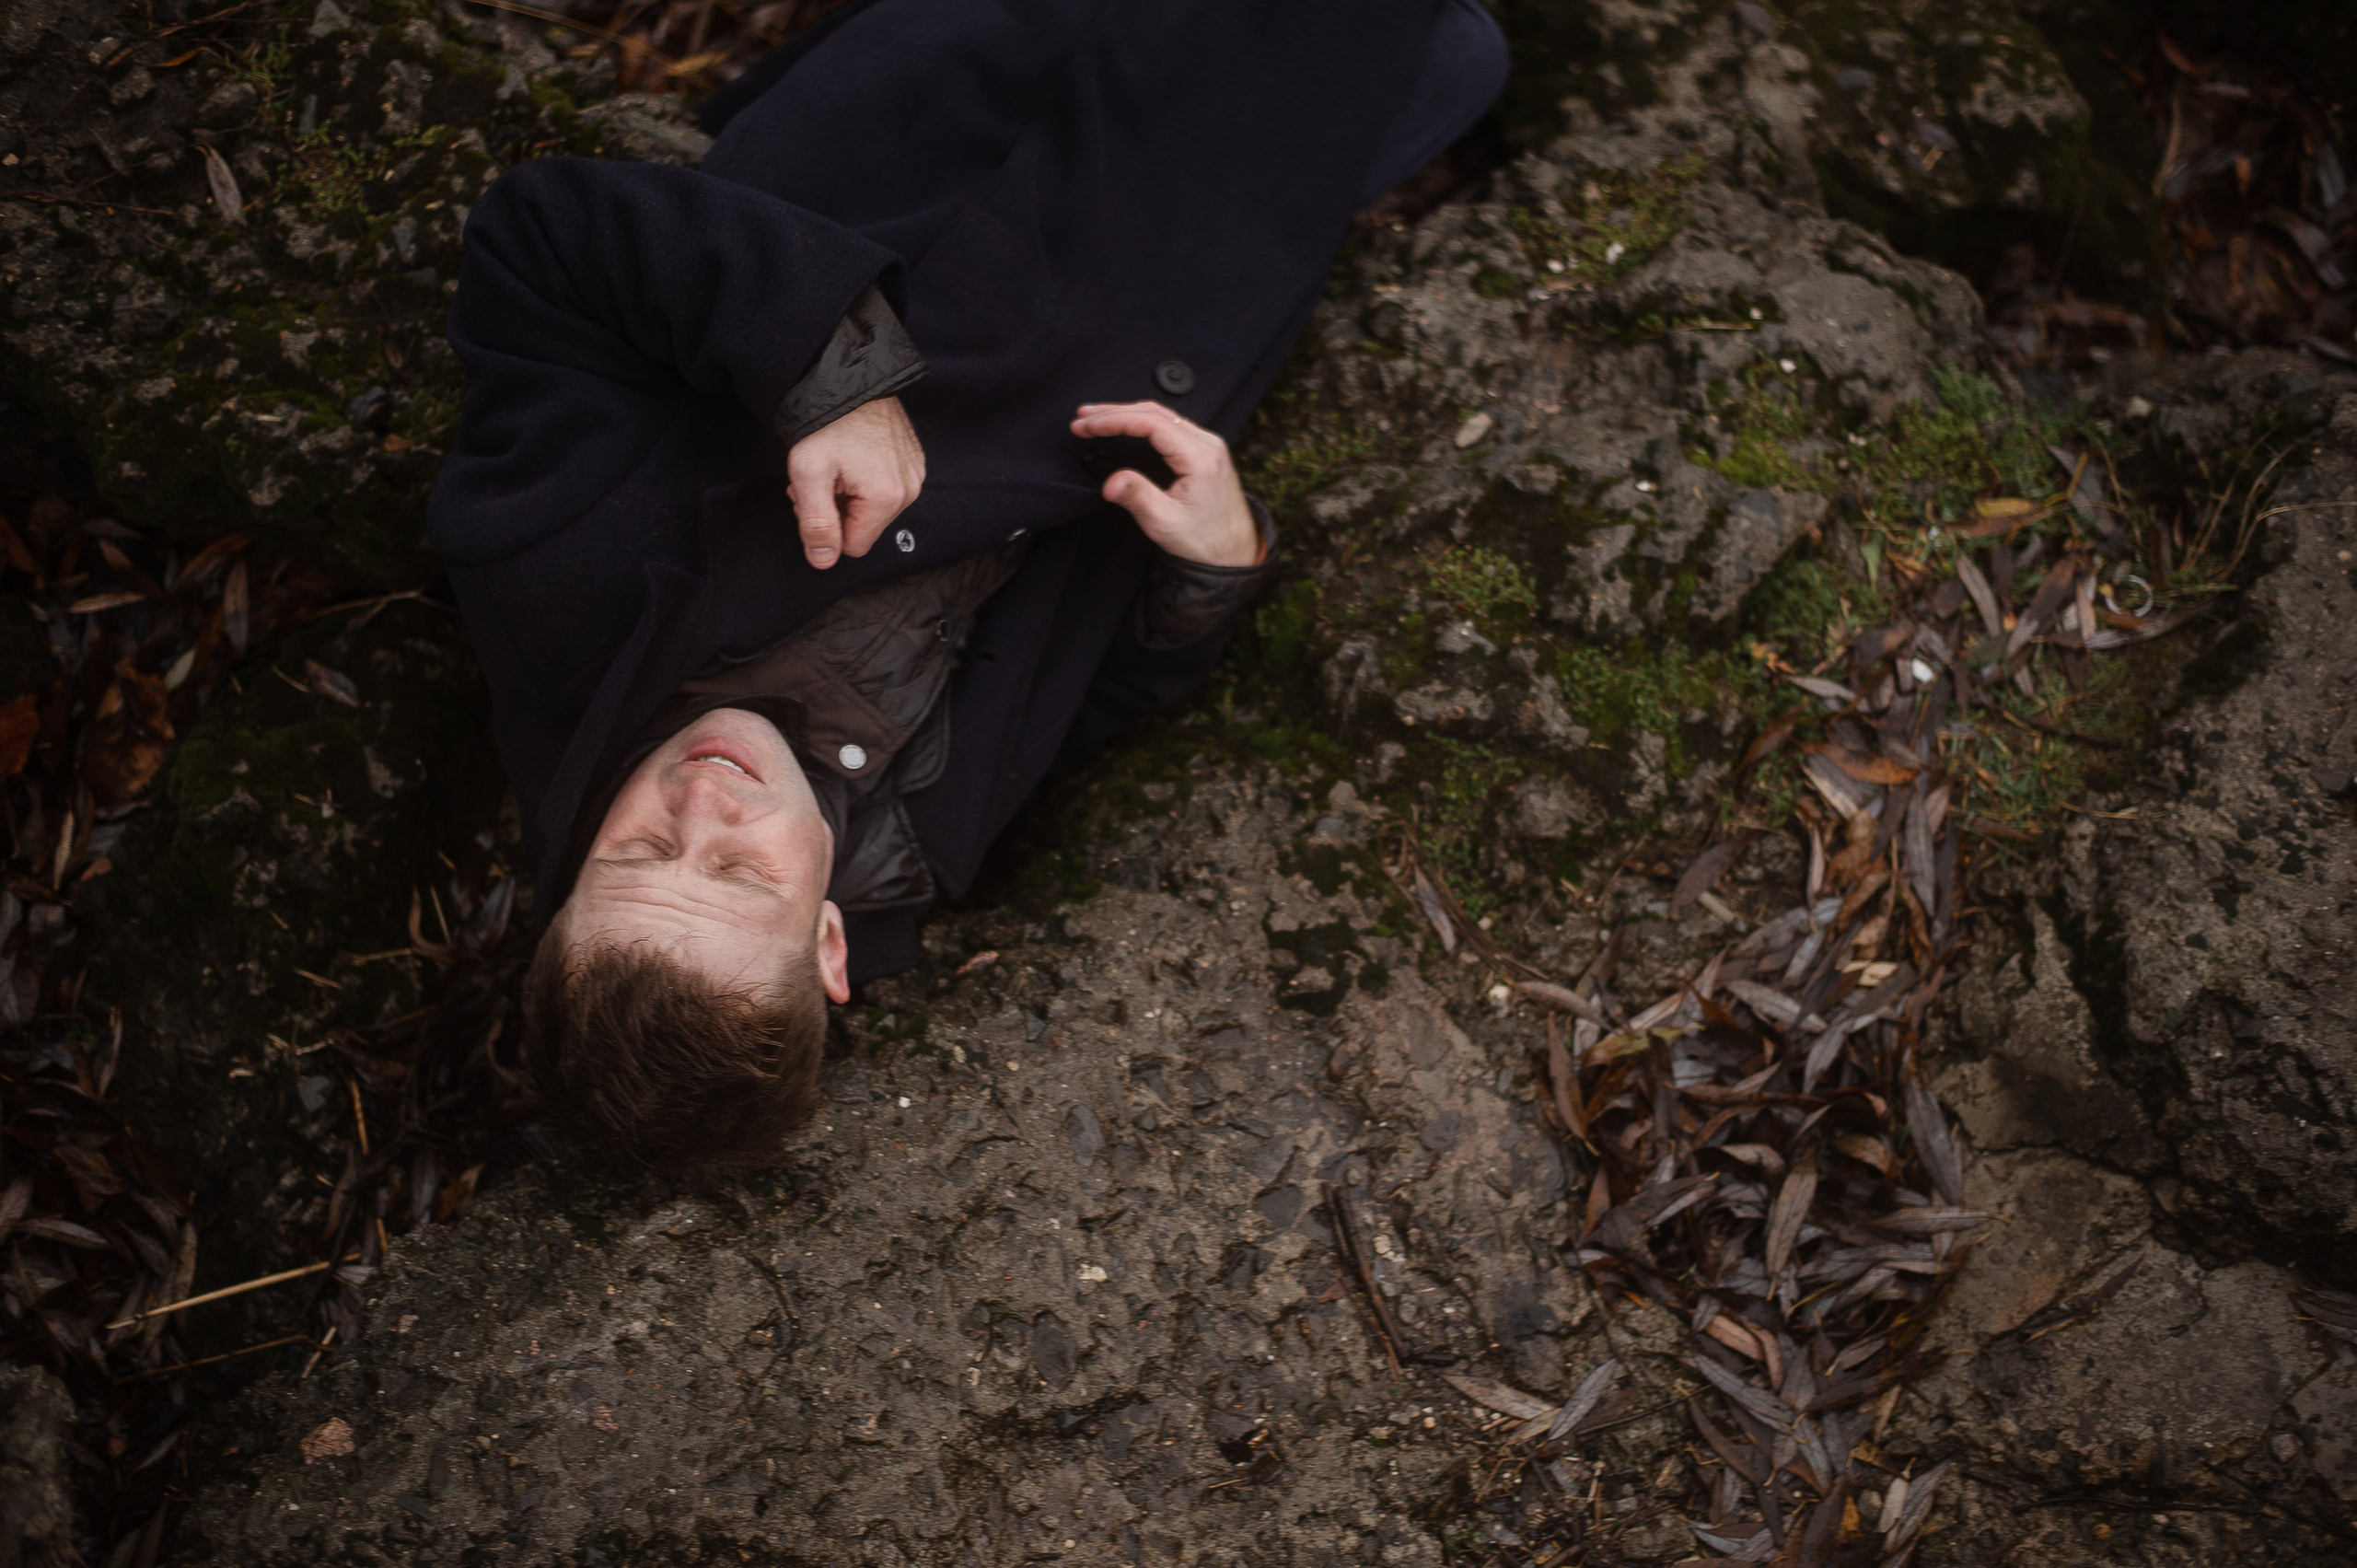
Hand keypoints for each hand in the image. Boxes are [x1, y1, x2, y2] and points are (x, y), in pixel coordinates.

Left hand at [786, 396, 924, 568]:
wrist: (849, 377)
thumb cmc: (826, 423)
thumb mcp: (808, 473)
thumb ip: (816, 522)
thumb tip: (823, 561)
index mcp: (886, 498)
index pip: (853, 546)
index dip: (826, 527)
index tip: (815, 496)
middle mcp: (909, 490)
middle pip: (864, 527)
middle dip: (838, 510)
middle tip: (821, 478)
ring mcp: (915, 474)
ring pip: (874, 509)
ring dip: (849, 495)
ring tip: (835, 464)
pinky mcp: (914, 461)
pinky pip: (887, 488)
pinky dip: (865, 479)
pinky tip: (852, 456)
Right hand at [1070, 401, 1260, 567]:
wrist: (1233, 553)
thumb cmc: (1203, 542)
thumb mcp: (1166, 524)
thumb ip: (1138, 498)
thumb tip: (1110, 482)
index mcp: (1201, 458)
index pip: (1151, 423)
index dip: (1114, 420)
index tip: (1086, 426)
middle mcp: (1208, 444)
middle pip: (1155, 412)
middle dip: (1114, 412)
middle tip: (1081, 419)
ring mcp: (1208, 445)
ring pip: (1161, 416)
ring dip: (1125, 413)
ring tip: (1093, 418)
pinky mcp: (1204, 451)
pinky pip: (1169, 425)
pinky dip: (1141, 422)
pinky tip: (1121, 424)